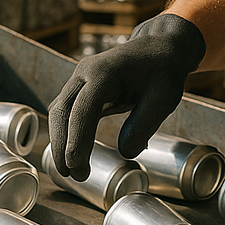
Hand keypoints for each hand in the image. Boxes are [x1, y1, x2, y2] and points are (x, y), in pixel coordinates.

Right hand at [47, 13, 205, 179]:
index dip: (77, 138)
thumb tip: (124, 153)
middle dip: (62, 145)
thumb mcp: (164, 98)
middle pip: (62, 110)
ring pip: (60, 112)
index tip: (76, 165)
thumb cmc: (164, 71)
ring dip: (61, 141)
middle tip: (72, 175)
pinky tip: (75, 154)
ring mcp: (81, 78)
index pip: (84, 108)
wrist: (162, 49)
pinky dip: (67, 133)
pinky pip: (67, 111)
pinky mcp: (82, 87)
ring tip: (73, 171)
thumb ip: (144, 125)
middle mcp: (86, 72)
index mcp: (105, 71)